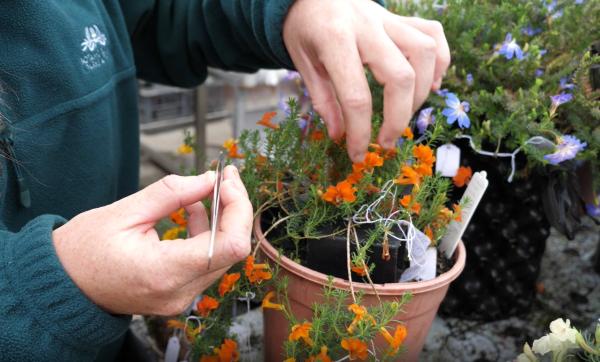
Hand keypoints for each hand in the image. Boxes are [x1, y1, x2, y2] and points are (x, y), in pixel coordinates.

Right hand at [52, 166, 251, 315]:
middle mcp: (179, 291)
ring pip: (222, 254)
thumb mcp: (124, 212)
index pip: (231, 245)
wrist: (63, 286)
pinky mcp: (178, 294)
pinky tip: (193, 210)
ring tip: (204, 189)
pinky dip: (207, 233)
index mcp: (164, 271)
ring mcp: (180, 297)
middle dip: (234, 208)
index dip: (239, 209)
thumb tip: (210, 180)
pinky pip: (207, 261)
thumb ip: (172, 193)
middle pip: (232, 249)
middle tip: (225, 176)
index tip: (228, 181)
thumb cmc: (83, 250)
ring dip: (221, 219)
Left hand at [283, 0, 450, 161]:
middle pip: (401, 77)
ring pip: (424, 53)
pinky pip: (433, 34)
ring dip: (421, 92)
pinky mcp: (400, 17)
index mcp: (334, 40)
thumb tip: (340, 135)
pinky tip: (430, 84)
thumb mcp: (302, 63)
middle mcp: (366, 27)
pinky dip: (440, 62)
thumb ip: (322, 99)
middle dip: (399, 118)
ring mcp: (387, 19)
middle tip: (387, 140)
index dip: (360, 132)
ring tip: (405, 113)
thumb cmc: (304, 28)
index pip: (355, 96)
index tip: (358, 154)